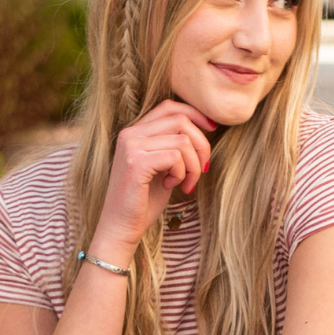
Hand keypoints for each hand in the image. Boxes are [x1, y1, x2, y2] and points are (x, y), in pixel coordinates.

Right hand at [94, 99, 216, 258]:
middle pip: (180, 121)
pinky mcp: (136, 163)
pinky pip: (175, 157)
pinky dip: (182, 174)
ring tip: (186, 183)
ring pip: (183, 140)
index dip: (195, 114)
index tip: (212, 130)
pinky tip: (172, 186)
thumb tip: (204, 130)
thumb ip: (174, 146)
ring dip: (193, 165)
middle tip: (202, 170)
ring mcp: (131, 147)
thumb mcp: (162, 167)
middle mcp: (130, 134)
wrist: (121, 227)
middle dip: (202, 145)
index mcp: (135, 132)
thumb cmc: (144, 201)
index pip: (169, 107)